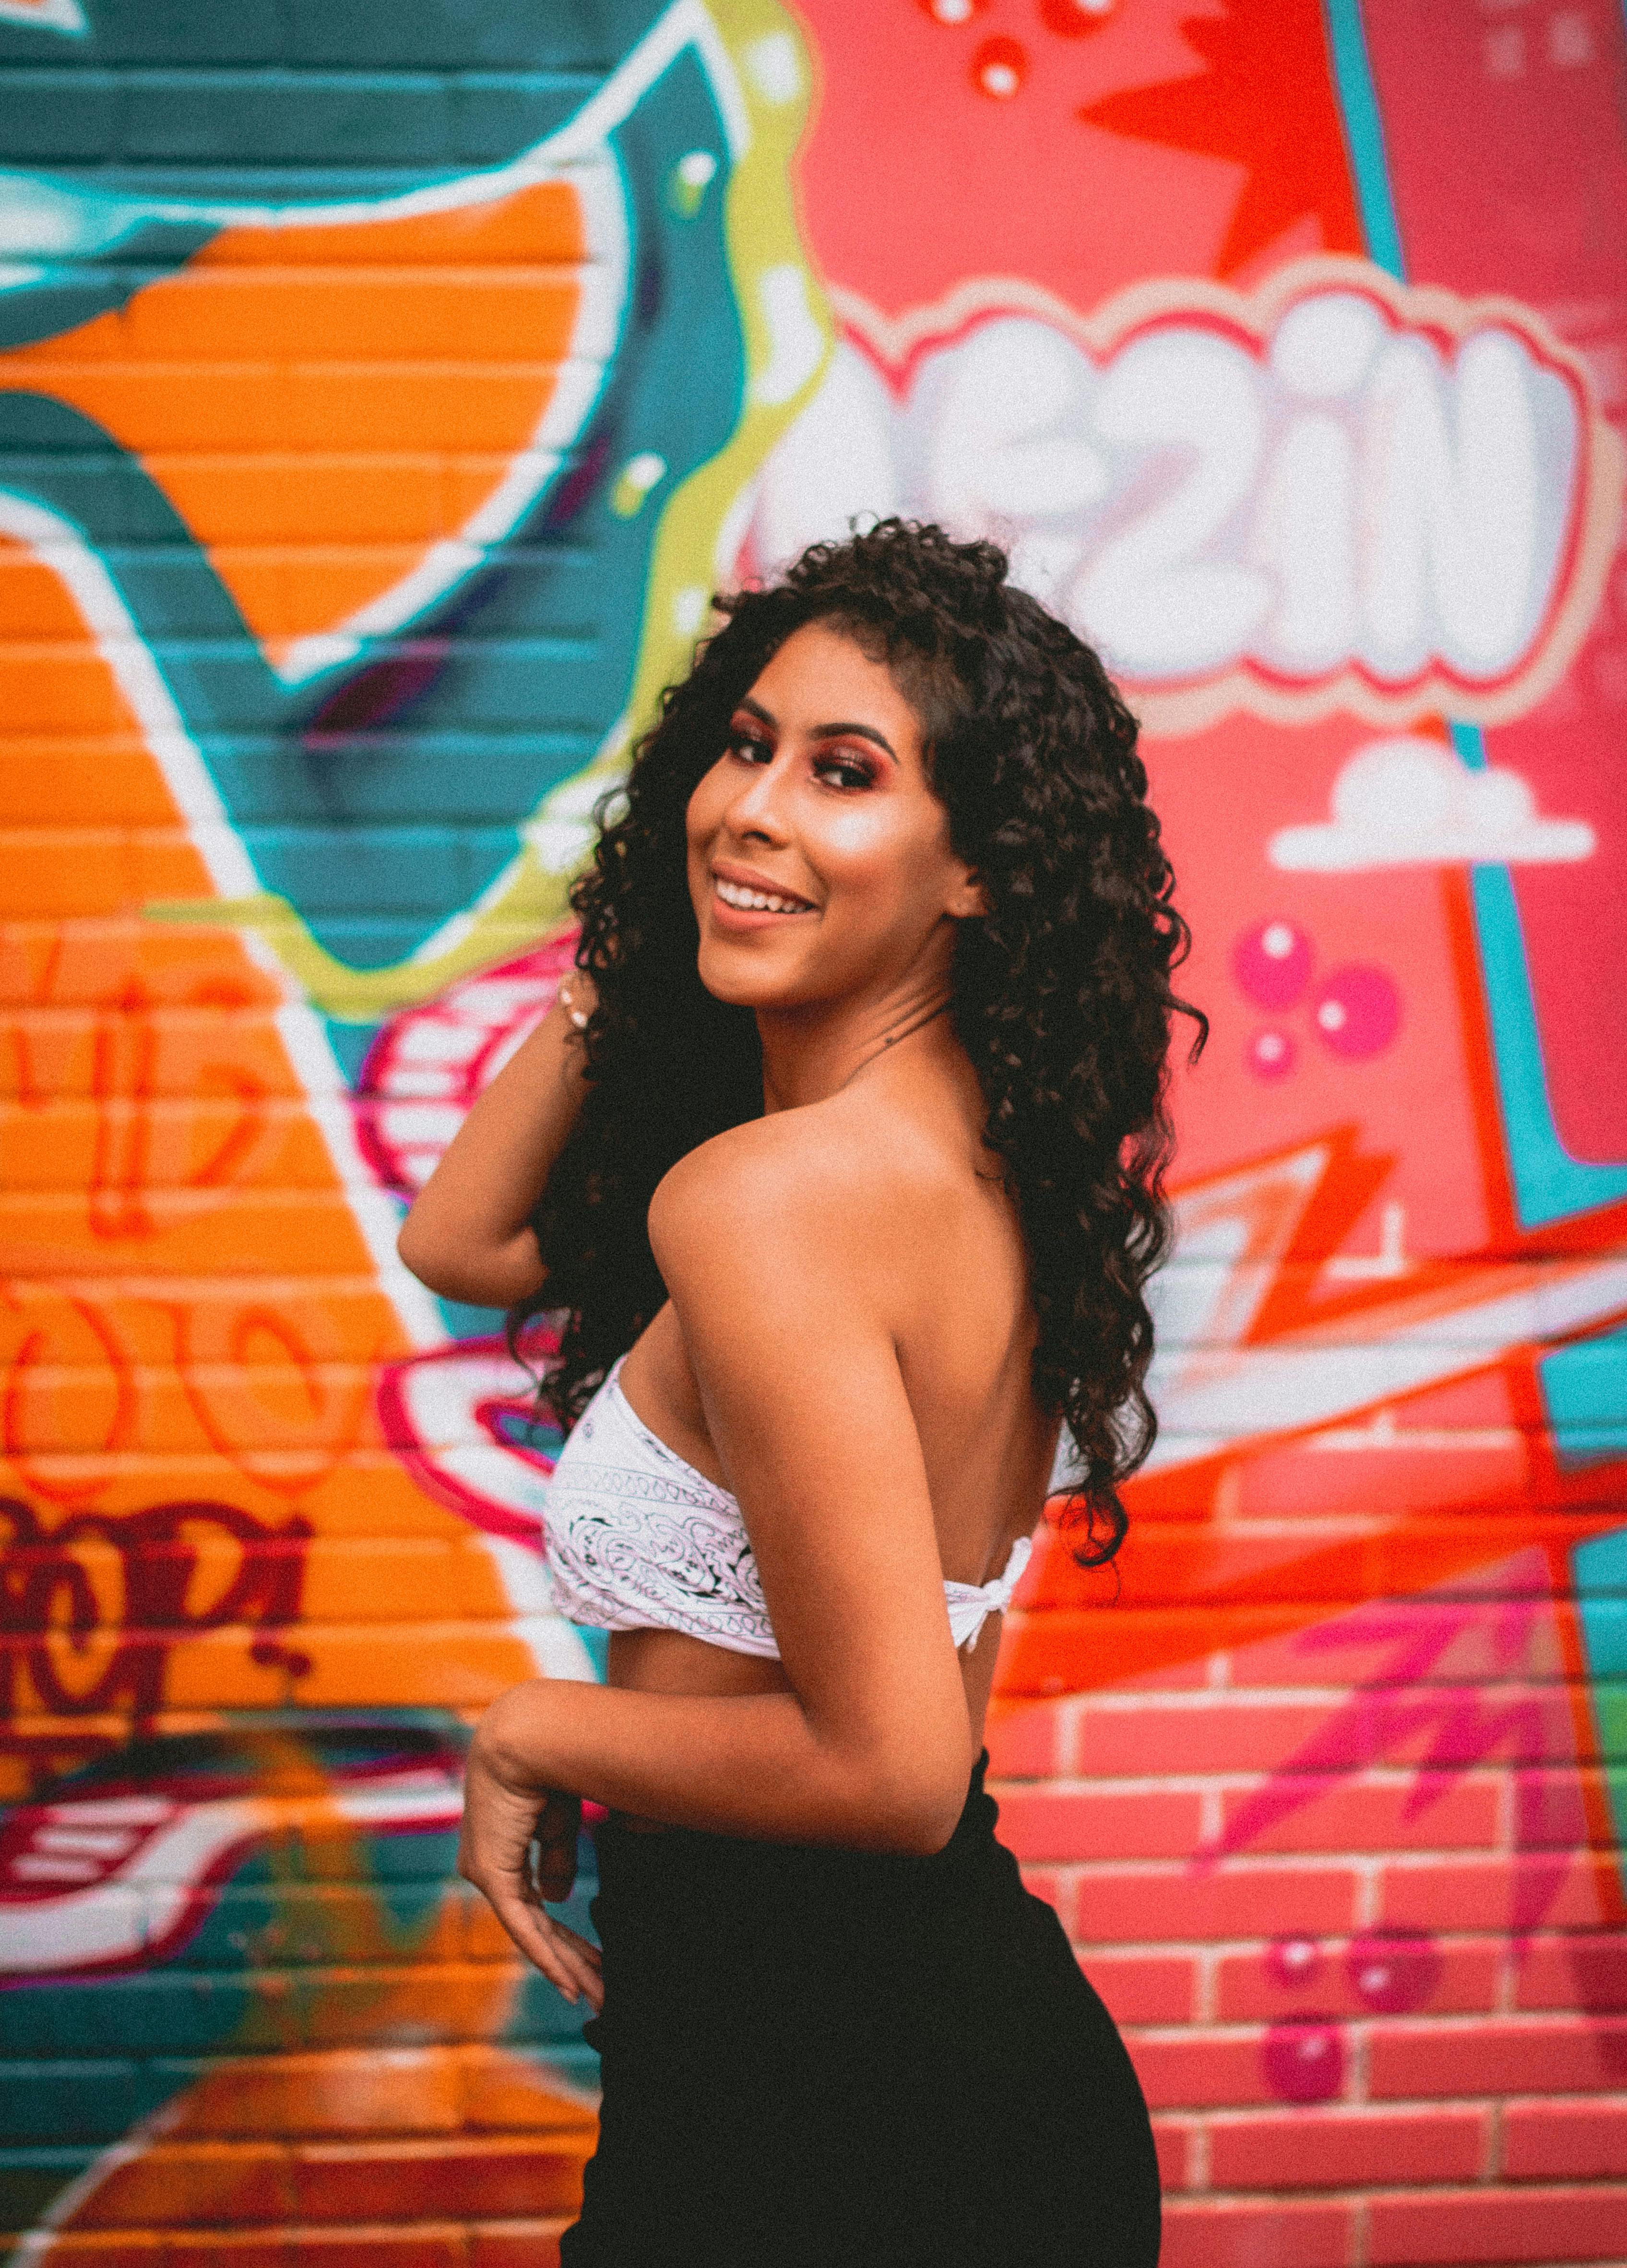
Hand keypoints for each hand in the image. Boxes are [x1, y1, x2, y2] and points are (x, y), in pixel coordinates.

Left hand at [458, 1732, 603, 2009]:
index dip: (563, 1937)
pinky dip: (548, 1954)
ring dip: (565, 1964)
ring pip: (531, 1932)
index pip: (535, 1907)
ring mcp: (487, 1874)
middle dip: (570, 1959)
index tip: (591, 1960)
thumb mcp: (557, 1824)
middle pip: (535, 1927)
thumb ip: (556, 1860)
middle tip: (598, 1989)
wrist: (525, 1738)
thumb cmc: (543, 1770)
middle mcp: (487, 1869)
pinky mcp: (492, 1873)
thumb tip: (556, 1899)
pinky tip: (569, 1981)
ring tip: (593, 1993)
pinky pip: (523, 1925)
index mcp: (500, 1853)